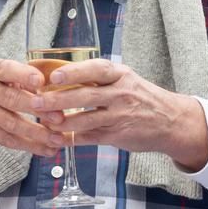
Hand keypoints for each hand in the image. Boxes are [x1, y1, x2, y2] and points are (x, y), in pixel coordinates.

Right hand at [0, 59, 55, 158]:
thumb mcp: (3, 76)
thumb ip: (25, 78)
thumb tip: (56, 88)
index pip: (7, 70)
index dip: (24, 75)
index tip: (41, 81)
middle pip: (12, 99)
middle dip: (37, 109)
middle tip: (59, 117)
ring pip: (12, 124)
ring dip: (38, 133)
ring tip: (58, 138)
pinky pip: (10, 140)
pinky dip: (31, 146)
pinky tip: (47, 149)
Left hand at [29, 59, 207, 167]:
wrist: (171, 121)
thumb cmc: (141, 97)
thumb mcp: (125, 79)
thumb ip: (97, 78)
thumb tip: (60, 74)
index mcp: (121, 75)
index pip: (95, 70)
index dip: (73, 73)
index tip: (54, 77)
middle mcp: (121, 93)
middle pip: (85, 96)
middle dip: (58, 100)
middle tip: (37, 102)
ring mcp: (119, 115)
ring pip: (85, 119)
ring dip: (61, 122)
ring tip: (43, 122)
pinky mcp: (117, 135)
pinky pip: (90, 137)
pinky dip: (71, 139)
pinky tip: (57, 139)